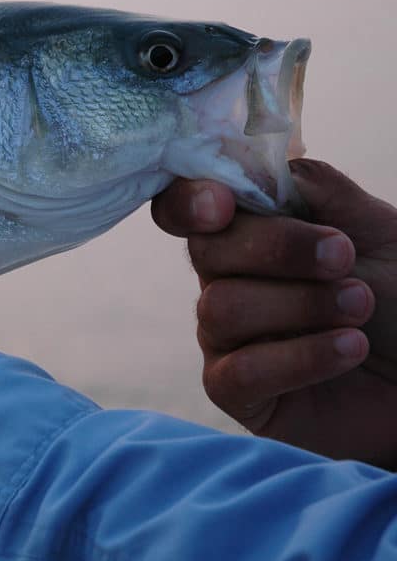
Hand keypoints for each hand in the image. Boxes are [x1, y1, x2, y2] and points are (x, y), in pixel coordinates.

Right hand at [152, 159, 396, 467]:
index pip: (184, 207)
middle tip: (345, 257)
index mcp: (245, 231)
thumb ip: (317, 189)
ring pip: (221, 308)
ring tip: (361, 307)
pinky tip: (349, 348)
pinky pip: (238, 372)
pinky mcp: (235, 390)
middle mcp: (223, 280)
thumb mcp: (375, 228)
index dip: (187, 201)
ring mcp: (223, 337)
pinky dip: (300, 357)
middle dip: (278, 249)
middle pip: (206, 252)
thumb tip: (264, 169)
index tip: (221, 206)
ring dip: (301, 304)